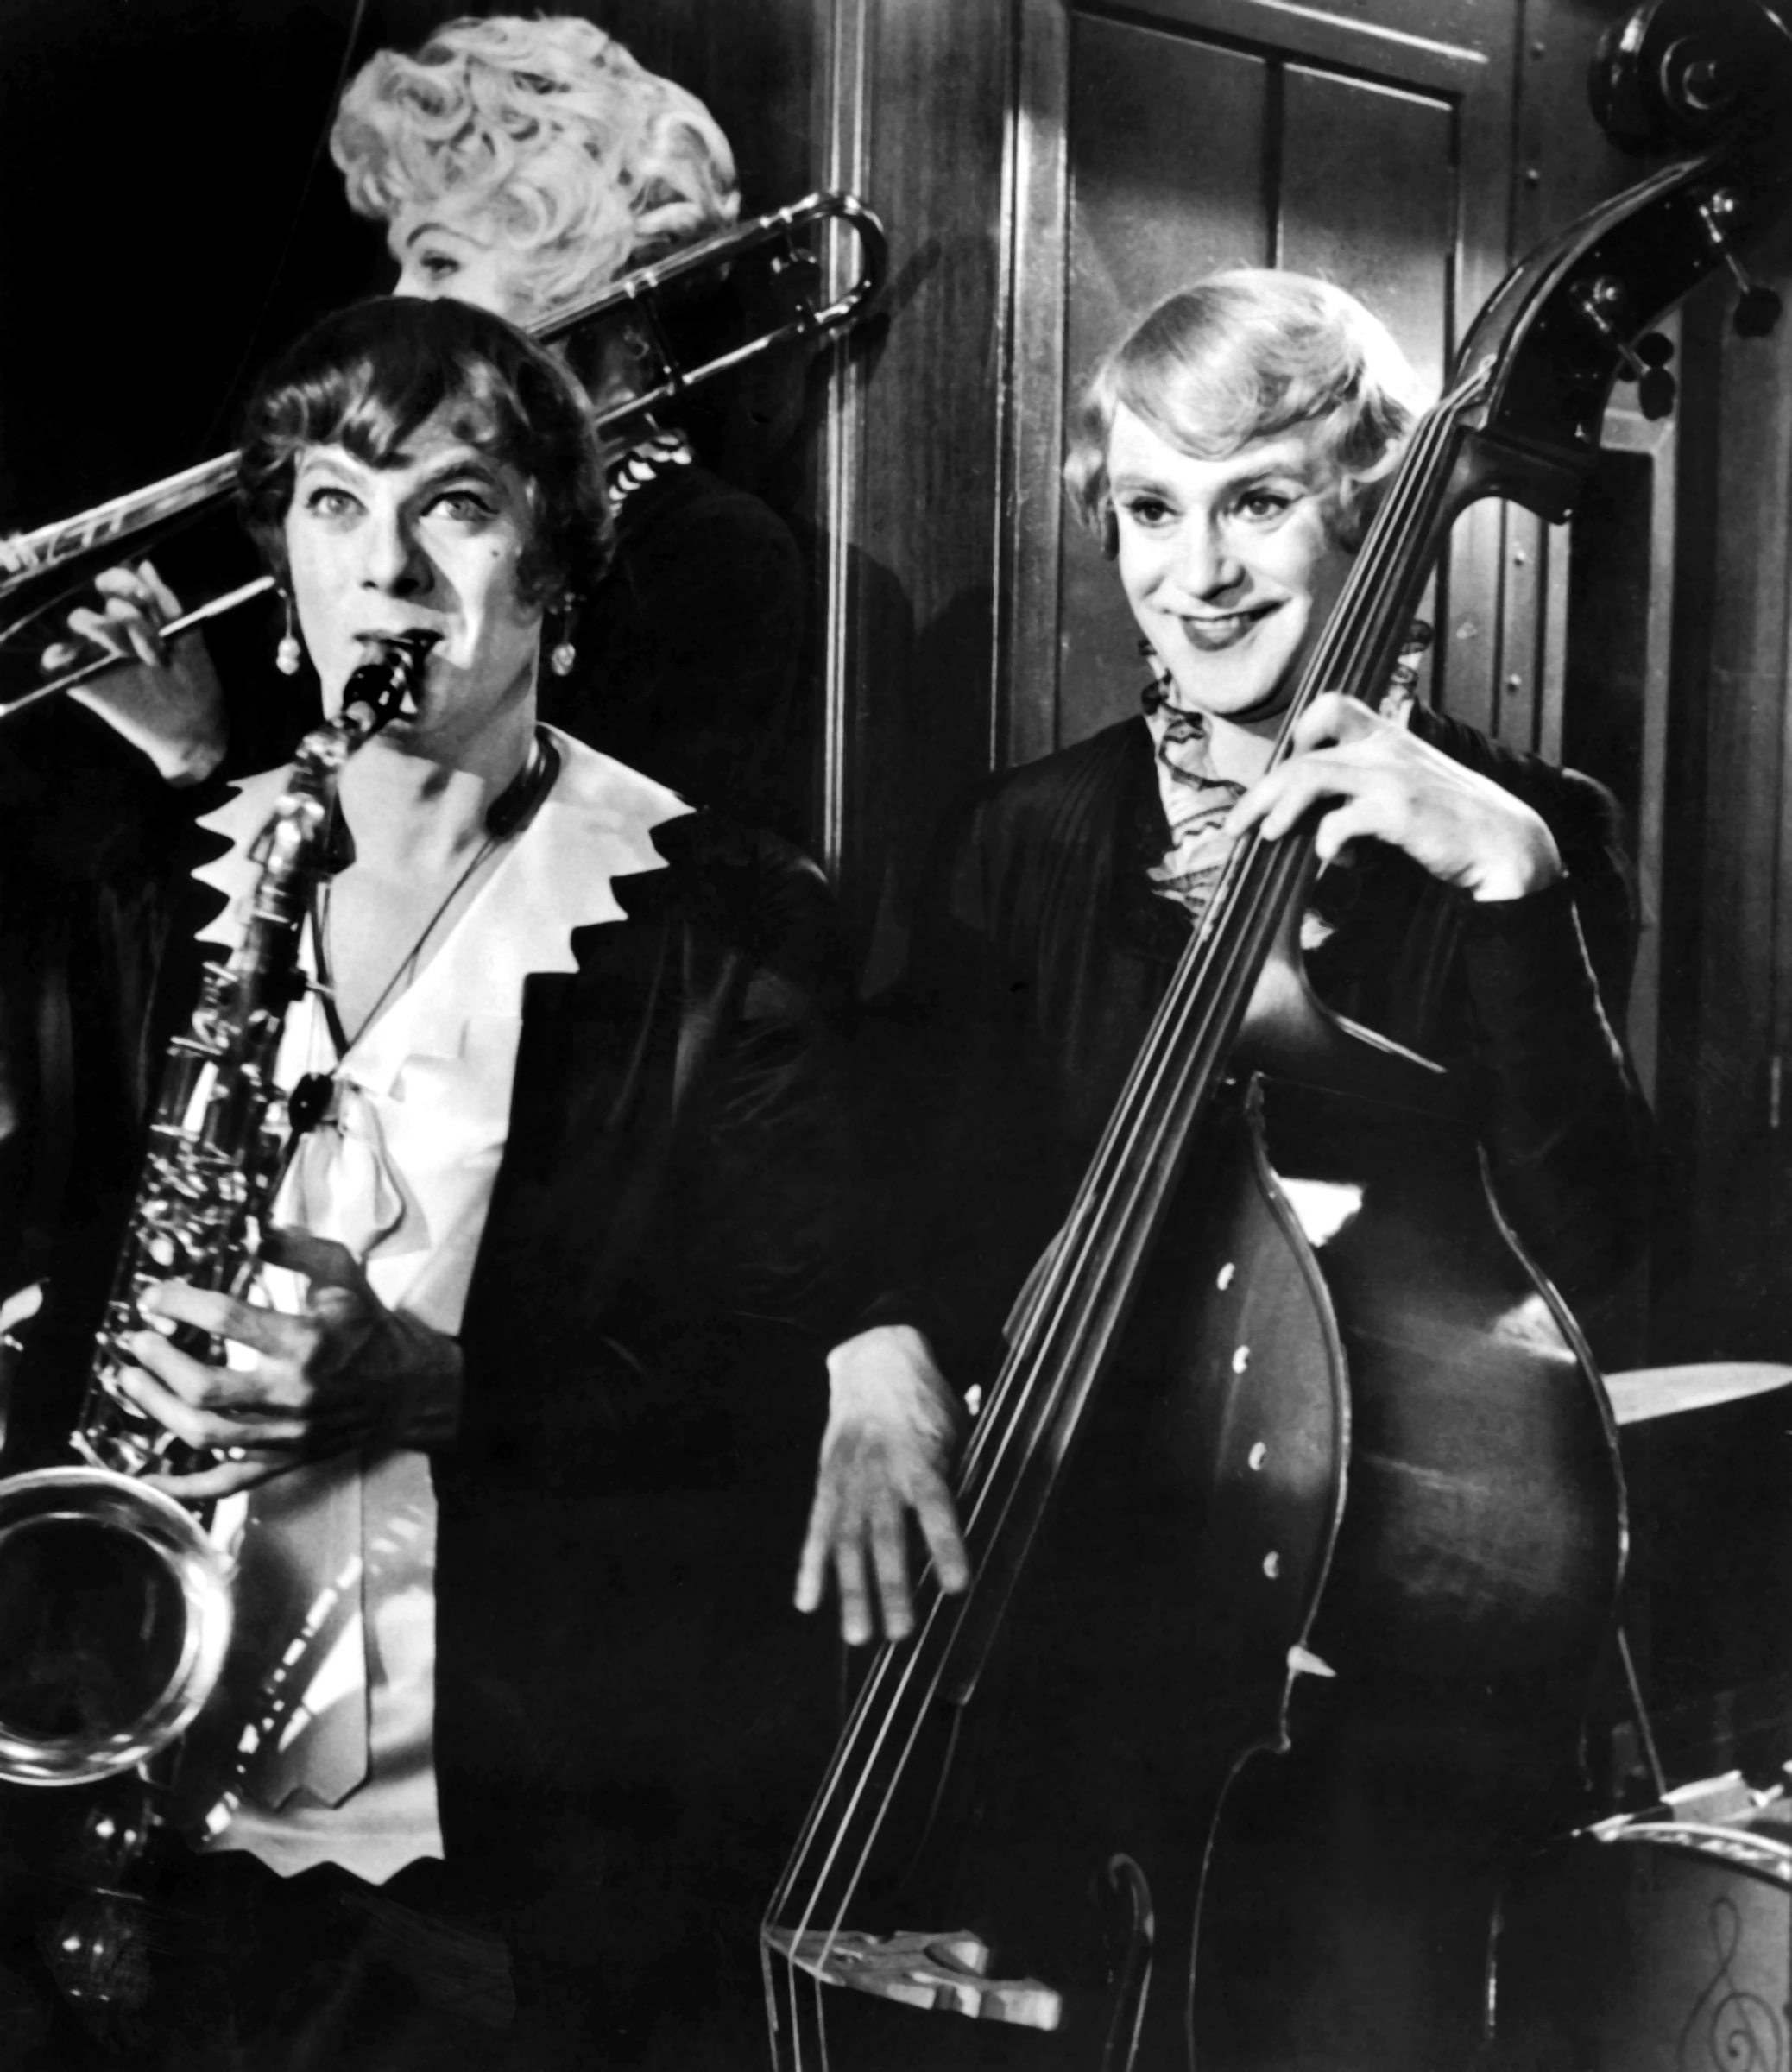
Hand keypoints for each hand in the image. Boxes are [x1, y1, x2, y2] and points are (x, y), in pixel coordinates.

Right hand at [43, 560, 225, 784]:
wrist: (195, 728)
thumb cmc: (197, 682)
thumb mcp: (189, 639)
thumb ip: (167, 603)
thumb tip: (145, 565)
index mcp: (137, 615)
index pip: (114, 582)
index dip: (124, 581)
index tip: (147, 599)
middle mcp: (114, 629)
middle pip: (96, 597)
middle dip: (127, 613)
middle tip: (153, 640)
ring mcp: (97, 654)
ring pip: (80, 620)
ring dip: (108, 631)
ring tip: (140, 658)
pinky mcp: (84, 681)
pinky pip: (55, 662)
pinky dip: (58, 656)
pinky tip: (78, 657)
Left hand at [119, 1227, 461, 1499]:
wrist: (408, 1386)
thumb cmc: (369, 1326)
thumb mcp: (341, 1274)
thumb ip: (295, 1248)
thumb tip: (247, 1230)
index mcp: (306, 1341)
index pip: (228, 1320)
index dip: (180, 1304)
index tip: (154, 1297)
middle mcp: (294, 1392)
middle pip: (205, 1387)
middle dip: (158, 1363)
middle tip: (137, 1341)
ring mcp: (286, 1434)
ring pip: (205, 1434)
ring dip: (157, 1409)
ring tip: (131, 1382)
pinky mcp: (284, 1460)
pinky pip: (227, 1483)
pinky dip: (184, 1487)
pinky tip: (147, 1477)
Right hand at [795, 1324, 970, 1644]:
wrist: (877, 1362)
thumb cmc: (929, 1406)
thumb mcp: (959, 1433)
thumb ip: (963, 1478)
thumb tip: (980, 1526)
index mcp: (923, 1460)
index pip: (937, 1510)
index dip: (946, 1547)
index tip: (956, 1586)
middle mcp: (883, 1474)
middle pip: (888, 1537)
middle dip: (893, 1587)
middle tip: (900, 1634)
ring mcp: (851, 1480)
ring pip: (848, 1543)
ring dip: (852, 1592)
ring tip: (858, 1637)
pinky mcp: (827, 1483)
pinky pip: (816, 1528)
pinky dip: (810, 1567)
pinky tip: (808, 1602)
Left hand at [1224, 691, 1562, 901]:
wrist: (1505, 844)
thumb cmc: (1450, 823)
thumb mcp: (1406, 793)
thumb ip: (1362, 795)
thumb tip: (1317, 828)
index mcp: (1388, 735)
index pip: (1330, 706)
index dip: (1297, 735)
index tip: (1280, 773)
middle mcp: (1385, 747)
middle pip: (1302, 755)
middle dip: (1261, 792)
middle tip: (1237, 826)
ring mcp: (1392, 775)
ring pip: (1310, 777)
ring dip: (1279, 809)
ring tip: (1266, 837)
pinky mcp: (1400, 809)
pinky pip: (1342, 819)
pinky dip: (1328, 839)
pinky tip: (1330, 859)